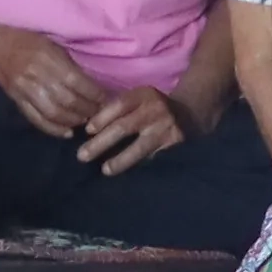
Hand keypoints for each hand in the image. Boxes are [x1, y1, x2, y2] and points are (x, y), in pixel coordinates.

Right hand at [0, 25, 101, 136]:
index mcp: (47, 57)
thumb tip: (91, 84)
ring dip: (74, 120)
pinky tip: (67, 132)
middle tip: (100, 114)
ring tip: (86, 122)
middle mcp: (37, 75)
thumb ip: (67, 64)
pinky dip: (54, 129)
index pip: (76, 81)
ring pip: (54, 113)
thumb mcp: (50, 44)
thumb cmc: (25, 40)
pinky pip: (37, 119)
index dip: (94, 93)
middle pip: (68, 100)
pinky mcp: (17, 101)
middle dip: (87, 110)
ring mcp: (25, 90)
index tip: (106, 99)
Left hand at [70, 85, 190, 172]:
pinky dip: (139, 167)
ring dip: (120, 160)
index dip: (101, 118)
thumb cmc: (153, 108)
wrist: (189, 114)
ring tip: (105, 170)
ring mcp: (166, 128)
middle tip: (82, 156)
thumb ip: (119, 110)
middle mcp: (155, 109)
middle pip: (124, 127)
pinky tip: (128, 176)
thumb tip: (87, 129)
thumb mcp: (139, 100)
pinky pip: (153, 158)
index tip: (87, 131)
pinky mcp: (176, 144)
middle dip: (101, 143)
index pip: (119, 105)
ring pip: (139, 147)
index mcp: (143, 95)